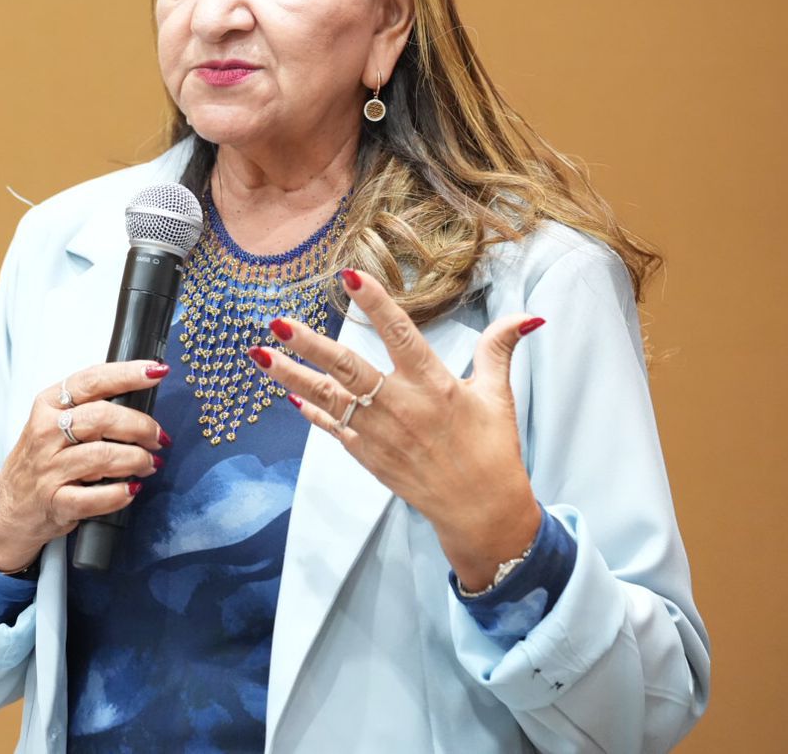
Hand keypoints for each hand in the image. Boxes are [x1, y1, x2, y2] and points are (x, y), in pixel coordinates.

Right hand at [0, 361, 170, 572]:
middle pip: (102, 417)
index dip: (127, 374)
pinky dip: (120, 494)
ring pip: (103, 456)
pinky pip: (95, 498)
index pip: (92, 380)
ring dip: (137, 460)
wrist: (9, 505)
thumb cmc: (40, 459)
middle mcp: (45, 432)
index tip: (156, 372)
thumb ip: (89, 407)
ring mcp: (49, 468)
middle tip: (158, 437)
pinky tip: (131, 490)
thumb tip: (141, 397)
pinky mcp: (55, 502)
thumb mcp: (53, 423)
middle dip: (141, 426)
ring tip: (149, 464)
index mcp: (48, 404)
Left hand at [249, 268, 543, 589]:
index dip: (376, 305)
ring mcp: (378, 433)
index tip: (350, 276)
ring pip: (328, 397)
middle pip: (348, 368)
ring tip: (259, 354)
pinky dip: (309, 409)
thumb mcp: (497, 396)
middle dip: (309, 345)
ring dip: (291, 375)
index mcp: (433, 385)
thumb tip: (528, 315)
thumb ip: (498, 350)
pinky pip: (332, 427)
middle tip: (276, 323)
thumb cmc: (491, 449)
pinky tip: (286, 392)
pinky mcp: (366, 455)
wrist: (480, 512)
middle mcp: (400, 406)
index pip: (400, 334)